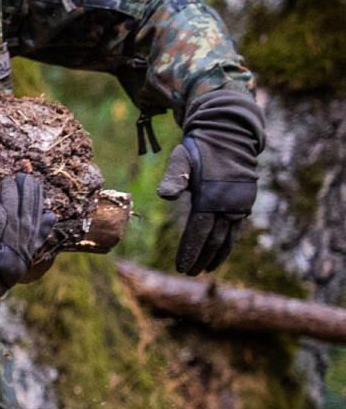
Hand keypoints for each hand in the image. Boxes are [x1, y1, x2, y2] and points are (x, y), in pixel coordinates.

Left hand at [154, 86, 260, 275]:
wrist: (229, 135)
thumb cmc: (199, 148)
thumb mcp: (182, 159)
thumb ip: (174, 178)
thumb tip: (164, 196)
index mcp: (211, 197)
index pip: (199, 231)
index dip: (191, 251)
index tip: (181, 267)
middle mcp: (228, 204)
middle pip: (214, 239)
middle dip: (201, 258)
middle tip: (189, 273)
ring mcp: (239, 204)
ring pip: (228, 237)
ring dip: (216, 255)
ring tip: (205, 269)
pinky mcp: (244, 202)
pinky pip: (236, 229)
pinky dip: (228, 243)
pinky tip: (220, 252)